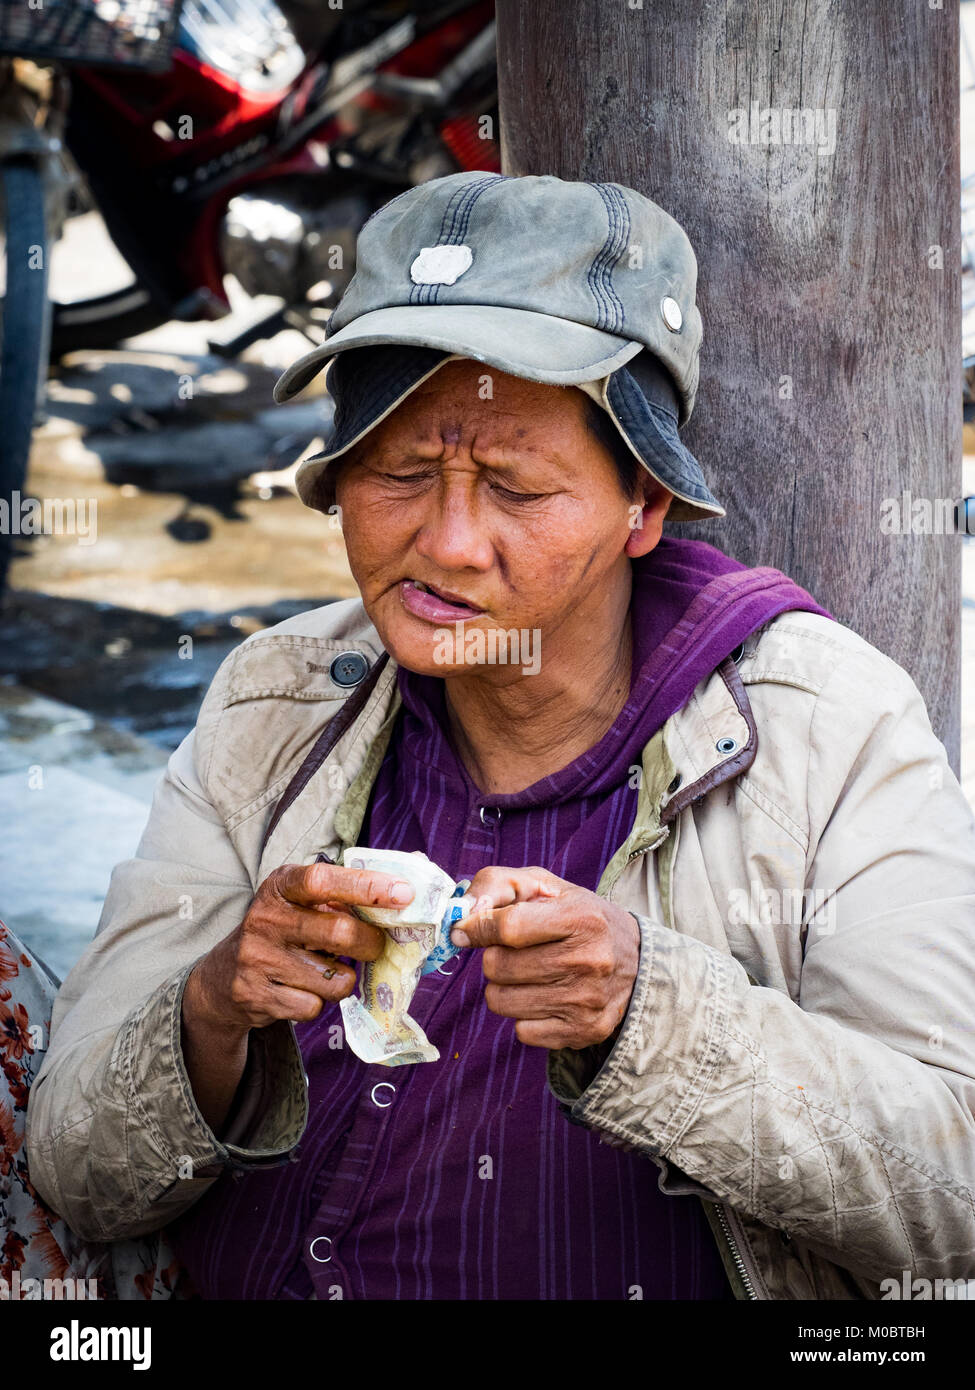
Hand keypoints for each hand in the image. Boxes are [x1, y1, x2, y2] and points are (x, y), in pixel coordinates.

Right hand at [185, 860, 414, 1035]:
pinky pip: (313, 1007)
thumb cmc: (279, 933)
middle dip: (370, 943)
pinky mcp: (257, 996)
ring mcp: (258, 959)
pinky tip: (302, 990)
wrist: (221, 980)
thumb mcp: (298, 904)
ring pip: (333, 979)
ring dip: (342, 979)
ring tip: (325, 970)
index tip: (404, 893)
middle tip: (375, 945)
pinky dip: (319, 1003)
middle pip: (339, 933)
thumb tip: (400, 900)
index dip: (366, 885)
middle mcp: (265, 919)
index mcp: (280, 886)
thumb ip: (338, 899)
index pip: (322, 880)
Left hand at [452, 866, 640, 1049]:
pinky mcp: (583, 1031)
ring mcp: (586, 1001)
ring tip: (528, 974)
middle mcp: (587, 960)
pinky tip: (545, 997)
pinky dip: (524, 1015)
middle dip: (494, 957)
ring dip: (504, 987)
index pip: (509, 927)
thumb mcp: (546, 886)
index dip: (477, 928)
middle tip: (512, 951)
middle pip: (499, 967)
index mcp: (581, 918)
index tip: (464, 930)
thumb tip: (461, 918)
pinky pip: (521, 1030)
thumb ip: (498, 885)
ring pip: (502, 1001)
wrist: (637, 963)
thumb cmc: (580, 917)